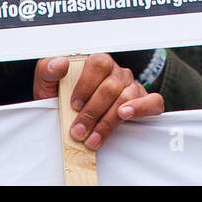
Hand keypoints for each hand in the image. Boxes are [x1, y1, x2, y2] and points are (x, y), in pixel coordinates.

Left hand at [34, 54, 163, 149]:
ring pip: (127, 96)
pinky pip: (153, 101)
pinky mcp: (146, 102)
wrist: (73, 122)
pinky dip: (141, 108)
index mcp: (97, 64)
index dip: (86, 85)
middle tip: (78, 131)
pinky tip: (126, 116)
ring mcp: (133, 87)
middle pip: (111, 86)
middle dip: (92, 112)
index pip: (98, 63)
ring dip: (108, 120)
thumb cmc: (62, 101)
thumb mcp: (48, 86)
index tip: (73, 105)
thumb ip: (47, 71)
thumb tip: (60, 64)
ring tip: (94, 138)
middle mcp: (117, 73)